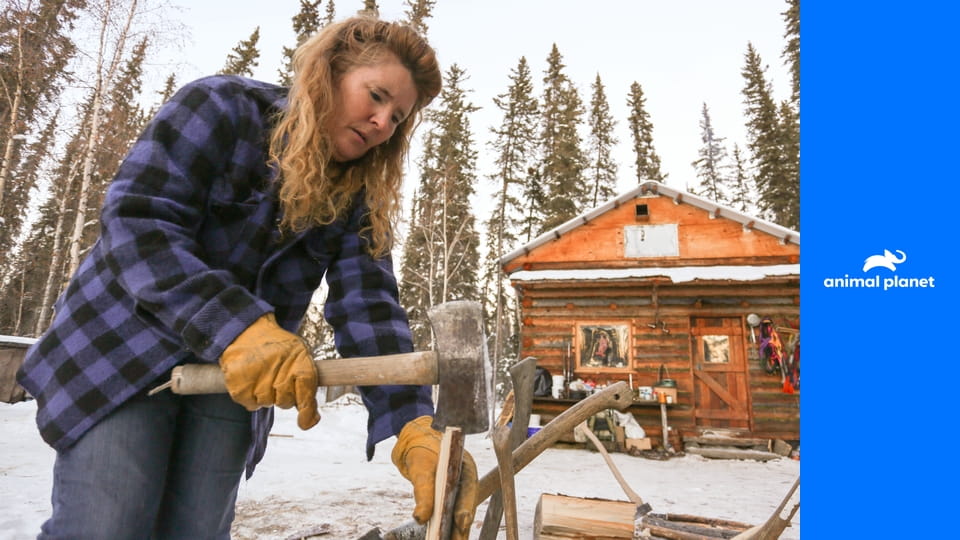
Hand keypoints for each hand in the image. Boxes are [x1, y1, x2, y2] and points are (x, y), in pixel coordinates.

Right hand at [219, 313, 319, 429]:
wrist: (247, 331)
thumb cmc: (278, 348)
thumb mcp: (300, 356)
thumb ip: (307, 386)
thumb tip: (311, 421)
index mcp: (299, 363)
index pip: (306, 395)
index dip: (307, 412)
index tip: (305, 422)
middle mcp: (279, 372)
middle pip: (285, 402)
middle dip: (283, 396)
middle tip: (277, 378)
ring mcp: (258, 380)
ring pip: (267, 403)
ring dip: (266, 395)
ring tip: (263, 375)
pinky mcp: (239, 386)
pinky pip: (250, 405)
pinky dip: (251, 397)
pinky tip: (251, 380)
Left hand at [391, 416, 477, 539]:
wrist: (416, 443)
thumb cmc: (421, 451)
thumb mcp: (420, 468)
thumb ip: (422, 492)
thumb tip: (420, 518)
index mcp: (466, 467)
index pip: (469, 490)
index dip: (465, 508)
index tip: (461, 522)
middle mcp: (465, 482)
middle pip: (465, 507)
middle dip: (460, 527)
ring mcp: (458, 491)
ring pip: (457, 514)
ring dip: (453, 530)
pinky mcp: (448, 499)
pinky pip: (448, 516)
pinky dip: (445, 527)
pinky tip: (440, 537)